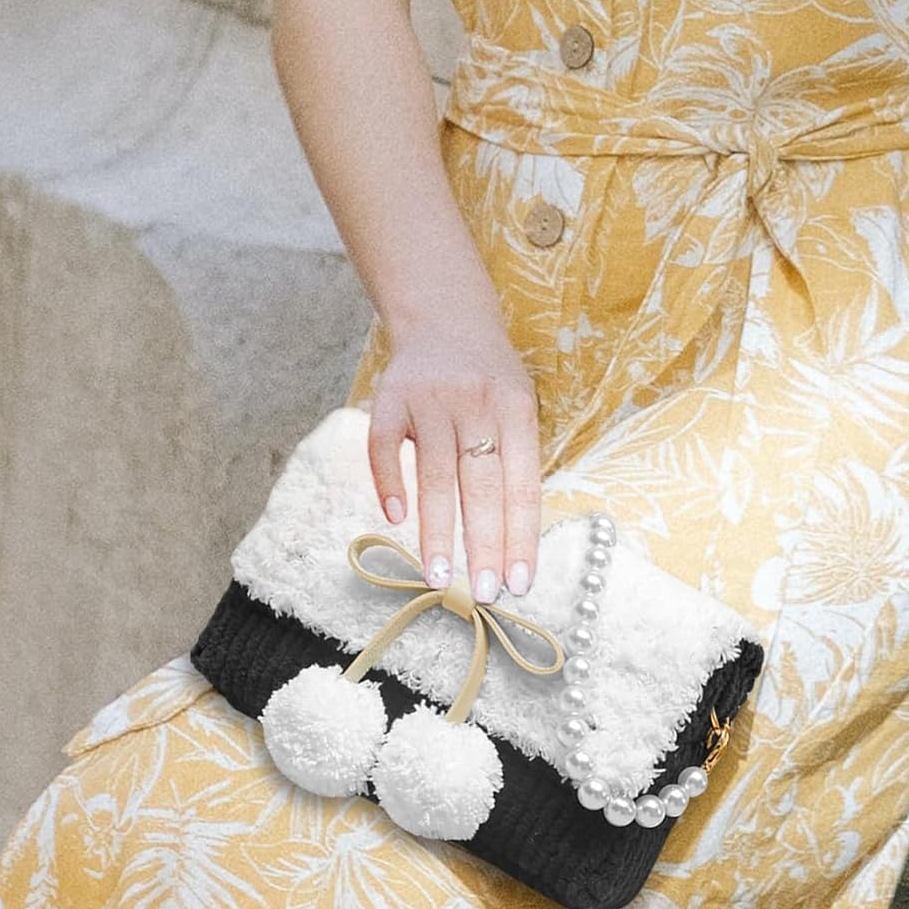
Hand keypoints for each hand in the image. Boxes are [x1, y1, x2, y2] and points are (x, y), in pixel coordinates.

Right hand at [366, 325, 541, 601]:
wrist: (446, 315)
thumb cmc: (489, 378)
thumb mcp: (517, 407)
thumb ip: (515, 462)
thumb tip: (512, 544)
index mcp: (517, 410)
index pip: (522, 485)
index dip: (521, 536)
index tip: (519, 582)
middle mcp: (476, 403)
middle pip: (482, 485)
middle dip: (484, 545)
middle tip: (484, 592)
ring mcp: (430, 399)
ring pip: (436, 475)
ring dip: (438, 531)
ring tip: (439, 577)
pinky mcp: (390, 397)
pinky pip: (385, 446)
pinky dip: (389, 482)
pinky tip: (395, 519)